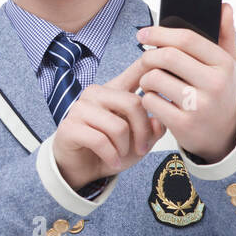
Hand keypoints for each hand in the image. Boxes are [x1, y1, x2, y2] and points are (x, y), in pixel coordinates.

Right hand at [51, 55, 164, 189]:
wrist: (81, 170)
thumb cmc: (111, 150)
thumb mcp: (139, 140)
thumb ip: (153, 129)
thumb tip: (158, 121)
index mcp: (114, 90)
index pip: (137, 69)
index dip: (153, 64)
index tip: (167, 65)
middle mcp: (95, 93)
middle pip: (132, 103)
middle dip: (143, 132)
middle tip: (143, 149)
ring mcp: (80, 108)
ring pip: (118, 126)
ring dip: (125, 148)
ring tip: (122, 156)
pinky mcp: (69, 126)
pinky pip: (101, 141)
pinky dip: (112, 157)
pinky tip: (113, 163)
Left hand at [136, 2, 235, 161]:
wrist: (224, 135)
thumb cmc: (221, 92)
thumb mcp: (229, 65)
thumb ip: (225, 35)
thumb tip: (224, 6)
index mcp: (224, 64)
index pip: (187, 39)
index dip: (160, 33)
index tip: (143, 34)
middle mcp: (215, 84)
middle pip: (167, 57)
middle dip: (149, 55)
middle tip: (144, 59)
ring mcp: (199, 106)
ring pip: (154, 79)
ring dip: (146, 78)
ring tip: (152, 82)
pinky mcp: (183, 124)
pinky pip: (150, 101)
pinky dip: (147, 98)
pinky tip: (155, 99)